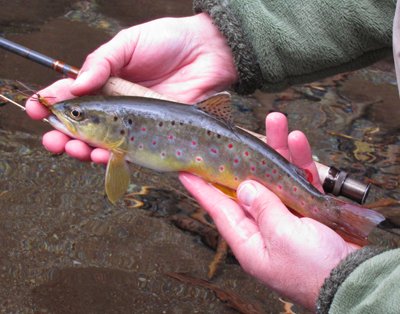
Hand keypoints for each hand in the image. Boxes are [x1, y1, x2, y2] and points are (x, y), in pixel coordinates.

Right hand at [25, 13, 237, 161]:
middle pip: (84, 127)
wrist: (208, 53)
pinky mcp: (154, 136)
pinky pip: (131, 151)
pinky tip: (102, 156)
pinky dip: (114, 157)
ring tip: (75, 150)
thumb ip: (103, 61)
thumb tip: (77, 84)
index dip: (53, 104)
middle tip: (53, 140)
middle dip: (65, 136)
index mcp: (107, 82)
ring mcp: (135, 124)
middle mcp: (118, 107)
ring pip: (104, 143)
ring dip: (85, 150)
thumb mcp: (129, 43)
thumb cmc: (169, 42)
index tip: (36, 110)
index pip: (74, 96)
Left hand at [179, 112, 358, 310]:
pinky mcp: (309, 208)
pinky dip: (300, 161)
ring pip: (276, 175)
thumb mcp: (281, 237)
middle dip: (244, 157)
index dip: (203, 189)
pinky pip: (301, 179)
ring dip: (277, 149)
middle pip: (249, 185)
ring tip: (275, 122)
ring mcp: (287, 216)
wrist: (354, 280)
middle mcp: (264, 225)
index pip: (219, 209)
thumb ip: (262, 208)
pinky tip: (298, 140)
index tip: (186, 172)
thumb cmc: (313, 269)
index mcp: (249, 239)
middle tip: (234, 134)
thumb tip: (245, 187)